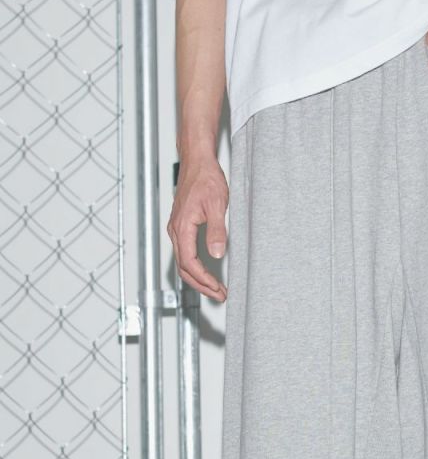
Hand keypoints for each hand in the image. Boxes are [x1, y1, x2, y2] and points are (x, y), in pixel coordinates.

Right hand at [166, 152, 228, 300]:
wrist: (197, 162)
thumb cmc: (206, 179)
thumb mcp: (217, 205)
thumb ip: (217, 230)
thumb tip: (217, 253)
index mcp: (182, 227)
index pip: (190, 263)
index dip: (204, 279)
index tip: (218, 288)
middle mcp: (176, 231)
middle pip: (184, 268)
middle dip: (201, 285)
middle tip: (220, 295)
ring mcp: (177, 229)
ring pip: (183, 263)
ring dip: (199, 279)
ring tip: (216, 289)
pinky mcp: (181, 227)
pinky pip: (185, 254)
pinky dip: (195, 268)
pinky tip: (208, 273)